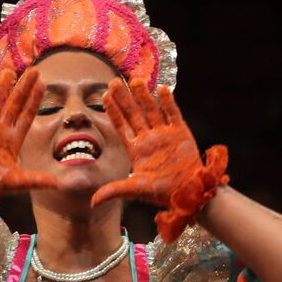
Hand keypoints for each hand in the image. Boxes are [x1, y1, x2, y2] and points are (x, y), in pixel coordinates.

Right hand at [0, 68, 58, 216]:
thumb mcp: (15, 182)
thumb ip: (36, 180)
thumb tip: (59, 184)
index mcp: (13, 140)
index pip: (27, 116)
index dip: (34, 100)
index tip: (43, 85)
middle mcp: (0, 129)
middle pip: (15, 103)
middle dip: (24, 87)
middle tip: (34, 70)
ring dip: (3, 85)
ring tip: (10, 69)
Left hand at [92, 79, 228, 240]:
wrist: (189, 193)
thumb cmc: (162, 193)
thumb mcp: (136, 190)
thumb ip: (115, 190)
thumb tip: (93, 202)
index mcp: (136, 150)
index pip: (122, 126)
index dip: (114, 111)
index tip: (104, 96)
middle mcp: (149, 139)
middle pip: (134, 114)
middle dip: (125, 98)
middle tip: (114, 81)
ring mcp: (165, 134)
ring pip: (152, 110)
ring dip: (144, 95)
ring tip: (136, 79)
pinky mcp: (181, 133)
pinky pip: (173, 114)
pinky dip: (168, 102)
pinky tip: (161, 89)